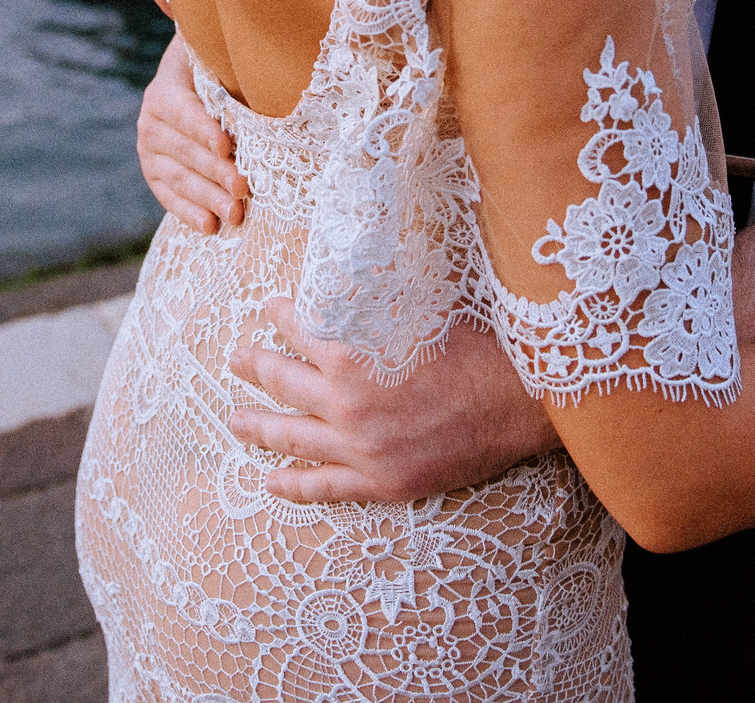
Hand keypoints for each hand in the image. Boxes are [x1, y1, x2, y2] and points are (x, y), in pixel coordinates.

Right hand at [138, 0, 247, 233]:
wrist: (203, 93)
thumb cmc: (216, 64)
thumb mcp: (205, 40)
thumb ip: (186, 12)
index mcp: (166, 89)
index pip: (181, 111)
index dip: (202, 129)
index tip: (228, 144)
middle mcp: (151, 123)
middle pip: (183, 152)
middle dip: (213, 170)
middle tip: (245, 186)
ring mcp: (152, 153)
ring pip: (178, 178)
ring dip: (207, 197)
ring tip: (236, 214)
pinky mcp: (158, 177)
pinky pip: (169, 198)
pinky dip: (189, 213)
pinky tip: (211, 227)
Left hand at [227, 296, 558, 503]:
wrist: (519, 403)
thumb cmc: (474, 347)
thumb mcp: (419, 307)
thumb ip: (376, 295)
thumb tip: (349, 266)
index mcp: (352, 356)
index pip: (299, 329)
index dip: (280, 315)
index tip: (269, 307)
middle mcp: (346, 406)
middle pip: (283, 383)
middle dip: (255, 367)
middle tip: (236, 359)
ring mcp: (361, 450)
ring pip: (292, 438)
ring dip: (258, 426)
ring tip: (235, 420)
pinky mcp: (381, 482)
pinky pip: (325, 487)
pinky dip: (294, 485)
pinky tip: (270, 481)